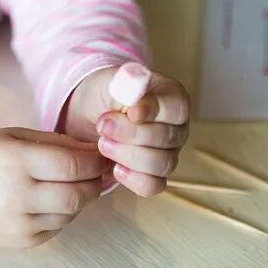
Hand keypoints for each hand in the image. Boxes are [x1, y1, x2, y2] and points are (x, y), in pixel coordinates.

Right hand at [0, 128, 109, 247]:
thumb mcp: (14, 137)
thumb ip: (57, 143)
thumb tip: (96, 153)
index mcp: (14, 161)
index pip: (71, 166)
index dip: (95, 162)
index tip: (104, 156)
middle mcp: (16, 195)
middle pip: (77, 194)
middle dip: (95, 183)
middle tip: (97, 172)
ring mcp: (18, 223)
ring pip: (71, 213)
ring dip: (81, 198)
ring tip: (73, 183)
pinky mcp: (21, 241)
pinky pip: (58, 227)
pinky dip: (64, 213)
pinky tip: (53, 199)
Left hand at [64, 66, 189, 196]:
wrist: (90, 115)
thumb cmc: (108, 95)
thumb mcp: (114, 82)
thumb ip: (127, 84)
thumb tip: (136, 96)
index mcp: (174, 99)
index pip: (176, 108)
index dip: (153, 111)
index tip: (129, 112)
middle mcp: (177, 128)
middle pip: (167, 138)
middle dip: (130, 134)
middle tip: (103, 126)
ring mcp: (169, 154)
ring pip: (162, 164)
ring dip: (128, 156)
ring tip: (103, 143)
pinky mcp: (155, 176)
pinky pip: (153, 185)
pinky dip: (133, 179)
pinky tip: (114, 167)